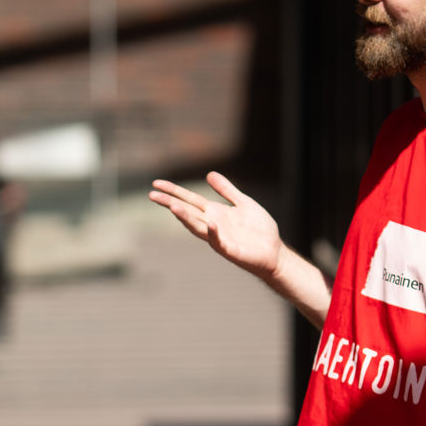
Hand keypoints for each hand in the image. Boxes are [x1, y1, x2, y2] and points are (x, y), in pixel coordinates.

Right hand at [148, 172, 282, 280]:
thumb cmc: (259, 230)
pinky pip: (219, 242)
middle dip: (170, 203)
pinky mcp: (230, 250)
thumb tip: (209, 174)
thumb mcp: (243, 203)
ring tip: (173, 207)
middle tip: (151, 195)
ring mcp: (219, 238)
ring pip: (198, 227)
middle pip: (187, 212)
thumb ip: (227, 190)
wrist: (274, 252)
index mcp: (214, 212)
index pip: (190, 200)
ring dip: (185, 218)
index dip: (174, 191)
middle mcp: (212, 224)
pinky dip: (214, 234)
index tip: (157, 183)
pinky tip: (211, 224)